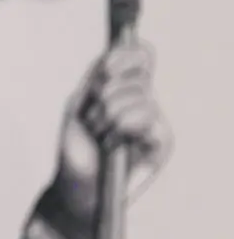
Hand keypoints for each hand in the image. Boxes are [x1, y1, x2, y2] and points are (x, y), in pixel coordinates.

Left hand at [47, 37, 171, 228]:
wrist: (77, 184)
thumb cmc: (76, 146)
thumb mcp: (79, 104)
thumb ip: (96, 76)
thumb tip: (112, 53)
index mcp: (125, 87)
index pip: (141, 55)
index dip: (125, 55)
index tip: (104, 69)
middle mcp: (144, 101)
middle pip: (139, 73)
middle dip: (105, 93)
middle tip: (93, 119)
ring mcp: (155, 121)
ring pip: (139, 96)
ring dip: (108, 116)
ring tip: (100, 135)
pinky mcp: (162, 142)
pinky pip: (148, 119)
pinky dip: (122, 128)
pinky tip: (113, 143)